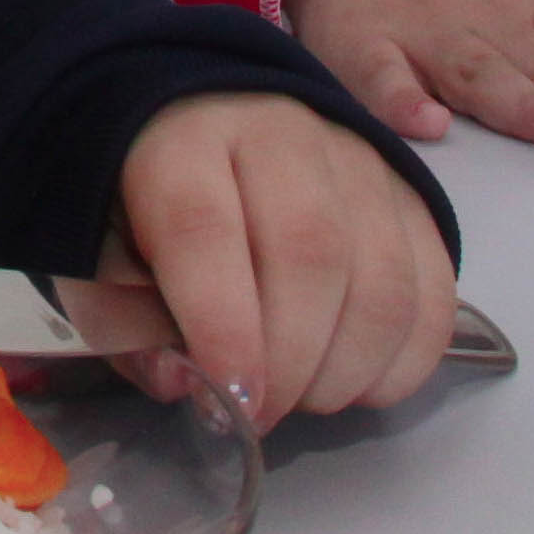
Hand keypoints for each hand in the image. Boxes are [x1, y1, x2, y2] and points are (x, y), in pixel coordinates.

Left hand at [112, 93, 455, 426]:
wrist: (208, 117)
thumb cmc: (147, 199)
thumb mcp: (100, 255)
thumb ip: (122, 322)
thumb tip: (182, 384)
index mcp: (182, 139)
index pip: (205, 225)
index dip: (222, 325)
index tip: (231, 402)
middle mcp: (280, 133)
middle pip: (310, 250)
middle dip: (289, 362)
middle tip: (260, 416)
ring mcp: (358, 159)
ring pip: (383, 277)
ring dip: (347, 368)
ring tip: (301, 397)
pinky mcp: (410, 195)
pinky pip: (433, 292)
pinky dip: (404, 360)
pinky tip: (356, 381)